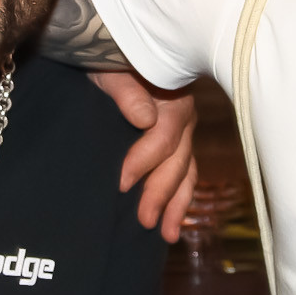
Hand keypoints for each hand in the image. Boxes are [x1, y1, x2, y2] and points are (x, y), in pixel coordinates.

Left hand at [88, 70, 197, 243]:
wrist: (114, 60)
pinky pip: (183, 176)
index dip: (144, 161)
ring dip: (176, 205)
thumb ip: (126, 92)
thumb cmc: (110, 64)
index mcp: (172, 101)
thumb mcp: (112, 70)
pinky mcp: (176, 148)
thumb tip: (144, 118)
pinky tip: (171, 223)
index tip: (122, 182)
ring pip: (186, 174)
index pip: (164, 137)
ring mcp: (183, 136)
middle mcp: (184, 121)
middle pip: (178, 161)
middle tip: (144, 220)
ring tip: (167, 234)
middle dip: (161, 193)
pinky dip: (178, 200)